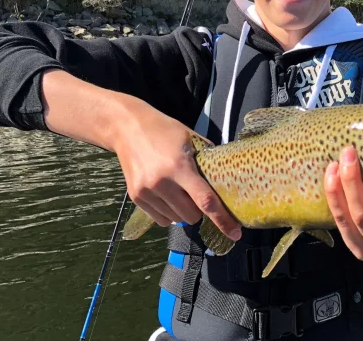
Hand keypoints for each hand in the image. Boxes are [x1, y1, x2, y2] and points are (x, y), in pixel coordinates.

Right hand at [39, 69, 239, 239]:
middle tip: (196, 193)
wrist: (127, 128)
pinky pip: (160, 219)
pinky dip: (169, 213)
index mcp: (180, 167)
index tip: (235, 234)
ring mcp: (146, 192)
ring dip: (183, 212)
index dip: (222, 220)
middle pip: (191, 216)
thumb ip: (209, 159)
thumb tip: (229, 177)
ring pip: (176, 220)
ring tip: (179, 191)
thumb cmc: (164, 130)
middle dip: (199, 210)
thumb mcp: (191, 138)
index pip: (205, 201)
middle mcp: (162, 183)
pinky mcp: (136, 197)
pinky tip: (167, 195)